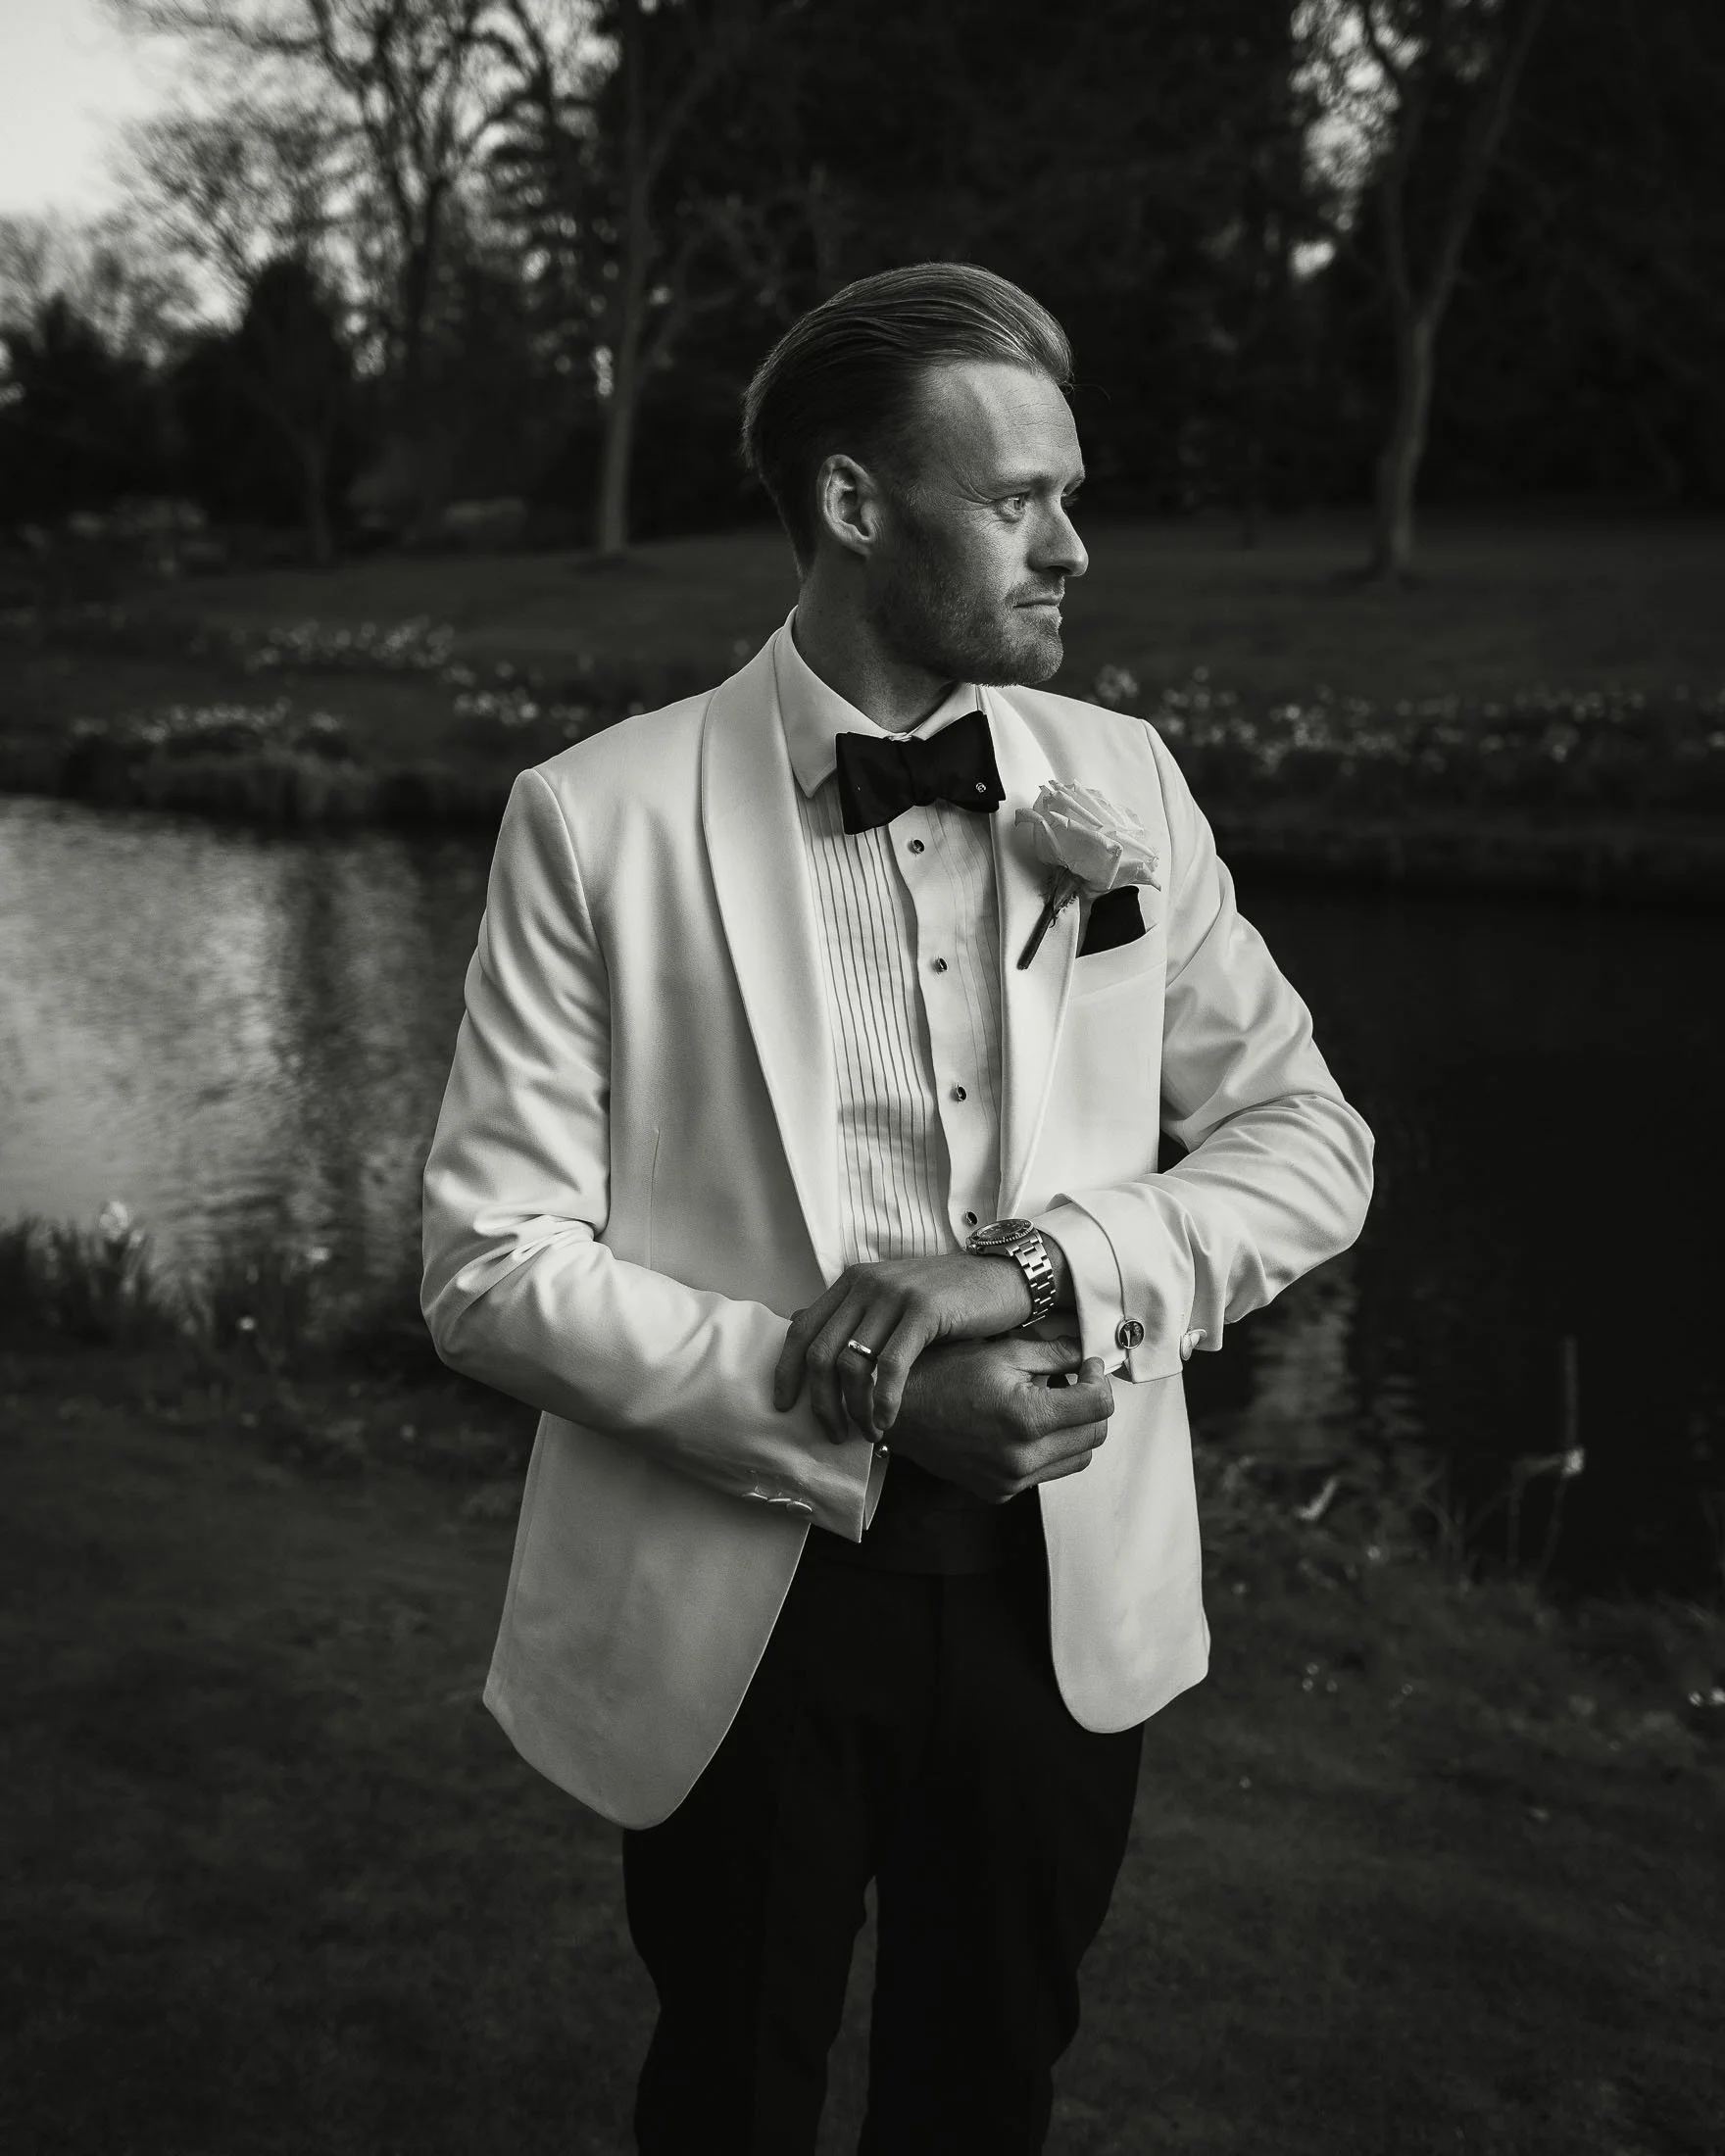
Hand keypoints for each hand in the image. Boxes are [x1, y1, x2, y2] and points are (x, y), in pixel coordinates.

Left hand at [773, 1251, 1038, 1442]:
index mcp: (852, 1282)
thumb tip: (818, 1356)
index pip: (802, 1329)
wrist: (1003, 1278)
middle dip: (821, 1402)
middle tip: (833, 1432)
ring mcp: (893, 1294)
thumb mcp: (896, 1303)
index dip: (786, 1371)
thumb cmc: (951, 1301)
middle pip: (820, 1353)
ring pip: (851, 1363)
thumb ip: (860, 1321)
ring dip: (854, 1407)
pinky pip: (890, 1365)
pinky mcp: (922, 1309)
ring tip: (867, 1432)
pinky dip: (883, 1400)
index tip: (785, 1405)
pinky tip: (887, 1420)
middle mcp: (865, 1283)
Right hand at [889, 1335, 1113, 1503]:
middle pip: (1094, 1436)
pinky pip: (1044, 1473)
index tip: (1087, 1366)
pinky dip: (1047, 1449)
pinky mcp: (999, 1492)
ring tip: (1051, 1403)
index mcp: (1027, 1418)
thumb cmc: (942, 1374)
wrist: (897, 1411)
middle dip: (1092, 1405)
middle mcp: (1022, 1458)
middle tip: (1075, 1381)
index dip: (1100, 1379)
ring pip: (1076, 1459)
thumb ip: (1053, 1353)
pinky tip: (1026, 1424)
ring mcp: (1010, 1480)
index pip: (1098, 1406)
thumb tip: (1085, 1351)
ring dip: (1074, 1430)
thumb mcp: (1002, 1352)